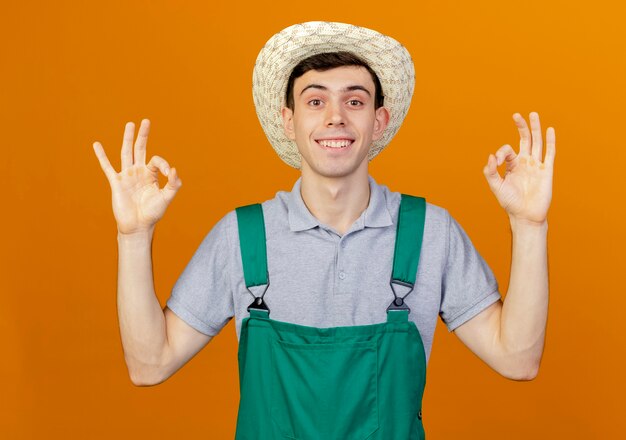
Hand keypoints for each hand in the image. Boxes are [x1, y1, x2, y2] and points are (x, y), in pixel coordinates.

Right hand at [93, 119, 181, 234]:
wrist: (138, 226)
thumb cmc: (153, 213)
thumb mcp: (166, 198)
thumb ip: (173, 184)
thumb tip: (173, 169)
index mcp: (151, 175)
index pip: (156, 160)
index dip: (163, 164)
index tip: (168, 173)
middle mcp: (138, 172)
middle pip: (140, 149)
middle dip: (143, 135)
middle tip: (146, 120)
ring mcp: (127, 176)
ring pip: (126, 153)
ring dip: (128, 139)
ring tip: (130, 124)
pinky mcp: (116, 182)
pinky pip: (107, 167)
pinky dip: (102, 156)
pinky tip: (97, 144)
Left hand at [483, 112, 555, 225]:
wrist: (525, 215)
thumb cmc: (510, 202)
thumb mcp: (496, 187)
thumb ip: (491, 172)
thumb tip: (490, 156)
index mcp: (513, 165)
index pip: (507, 150)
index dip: (500, 153)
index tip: (496, 163)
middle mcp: (525, 162)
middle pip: (524, 139)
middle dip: (520, 127)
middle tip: (516, 114)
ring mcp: (537, 165)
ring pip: (537, 142)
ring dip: (535, 128)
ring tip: (533, 114)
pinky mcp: (547, 171)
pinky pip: (550, 153)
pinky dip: (550, 141)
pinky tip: (550, 130)